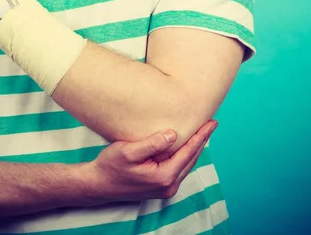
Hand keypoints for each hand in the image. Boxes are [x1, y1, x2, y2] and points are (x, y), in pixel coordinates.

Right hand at [78, 120, 216, 204]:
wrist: (98, 184)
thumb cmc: (111, 166)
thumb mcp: (128, 151)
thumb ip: (152, 144)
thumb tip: (174, 134)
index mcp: (164, 177)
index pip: (189, 152)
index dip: (201, 136)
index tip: (212, 122)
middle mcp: (168, 186)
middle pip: (191, 158)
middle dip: (202, 140)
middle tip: (212, 123)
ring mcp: (165, 188)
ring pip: (186, 164)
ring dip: (195, 147)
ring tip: (203, 131)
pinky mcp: (160, 186)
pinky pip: (179, 167)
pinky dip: (185, 155)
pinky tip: (186, 144)